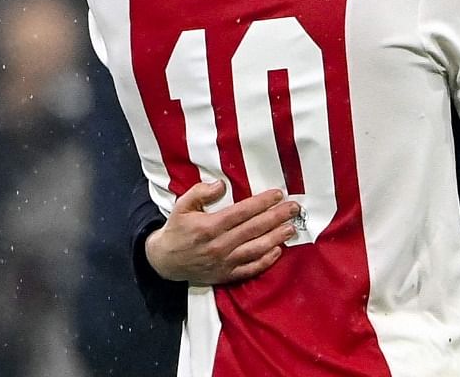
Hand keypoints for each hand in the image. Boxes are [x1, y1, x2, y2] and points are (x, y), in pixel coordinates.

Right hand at [144, 180, 299, 283]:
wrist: (164, 262)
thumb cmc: (176, 230)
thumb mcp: (181, 206)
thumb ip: (200, 192)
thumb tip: (221, 184)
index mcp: (209, 226)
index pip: (242, 212)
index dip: (262, 203)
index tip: (278, 194)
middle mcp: (219, 245)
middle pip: (254, 229)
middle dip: (276, 216)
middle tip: (294, 208)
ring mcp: (224, 262)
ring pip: (256, 249)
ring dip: (276, 238)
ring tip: (291, 227)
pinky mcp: (226, 275)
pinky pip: (250, 269)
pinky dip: (266, 261)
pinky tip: (278, 250)